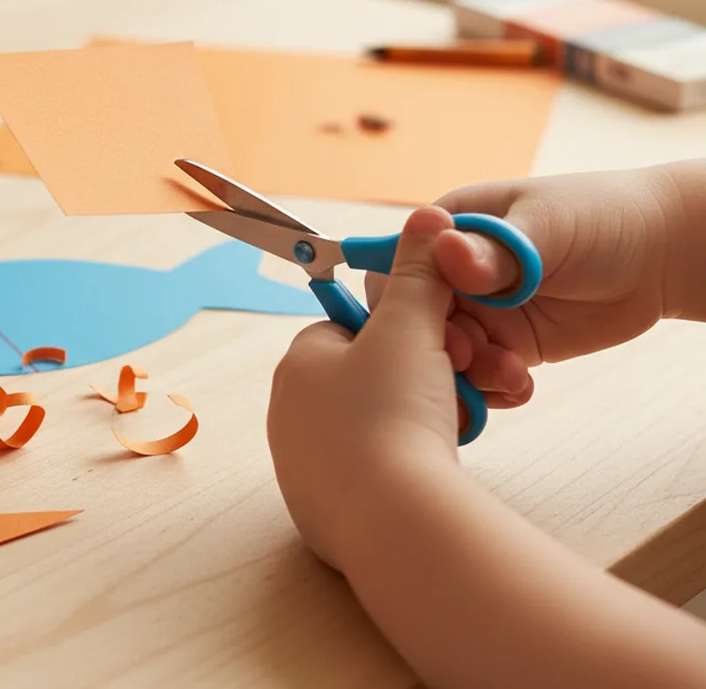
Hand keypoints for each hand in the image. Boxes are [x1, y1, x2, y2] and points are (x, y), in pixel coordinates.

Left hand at [268, 207, 461, 566]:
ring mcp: (301, 469)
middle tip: (452, 388)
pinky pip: (371, 478)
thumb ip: (419, 272)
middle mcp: (286, 416)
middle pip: (364, 380)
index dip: (398, 330)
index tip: (433, 342)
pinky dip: (403, 470)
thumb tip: (424, 217)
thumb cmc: (392, 415)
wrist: (393, 522)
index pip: (346, 327)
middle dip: (414, 380)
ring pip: (372, 429)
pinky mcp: (322, 514)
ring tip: (448, 428)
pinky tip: (431, 469)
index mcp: (296, 364)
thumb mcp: (411, 328)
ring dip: (416, 423)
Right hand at [365, 167, 680, 406]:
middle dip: (432, 343)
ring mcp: (480, 312)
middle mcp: (455, 274)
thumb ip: (497, 250)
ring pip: (445, 352)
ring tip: (504, 373)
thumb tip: (448, 254)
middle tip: (463, 356)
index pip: (397, 266)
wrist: (660, 254)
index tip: (415, 324)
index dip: (398, 299)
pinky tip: (516, 387)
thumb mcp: (544, 227)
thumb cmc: (600, 216)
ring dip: (464, 371)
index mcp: (449, 230)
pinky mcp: (506, 346)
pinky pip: (479, 375)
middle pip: (414, 319)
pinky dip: (489, 388)